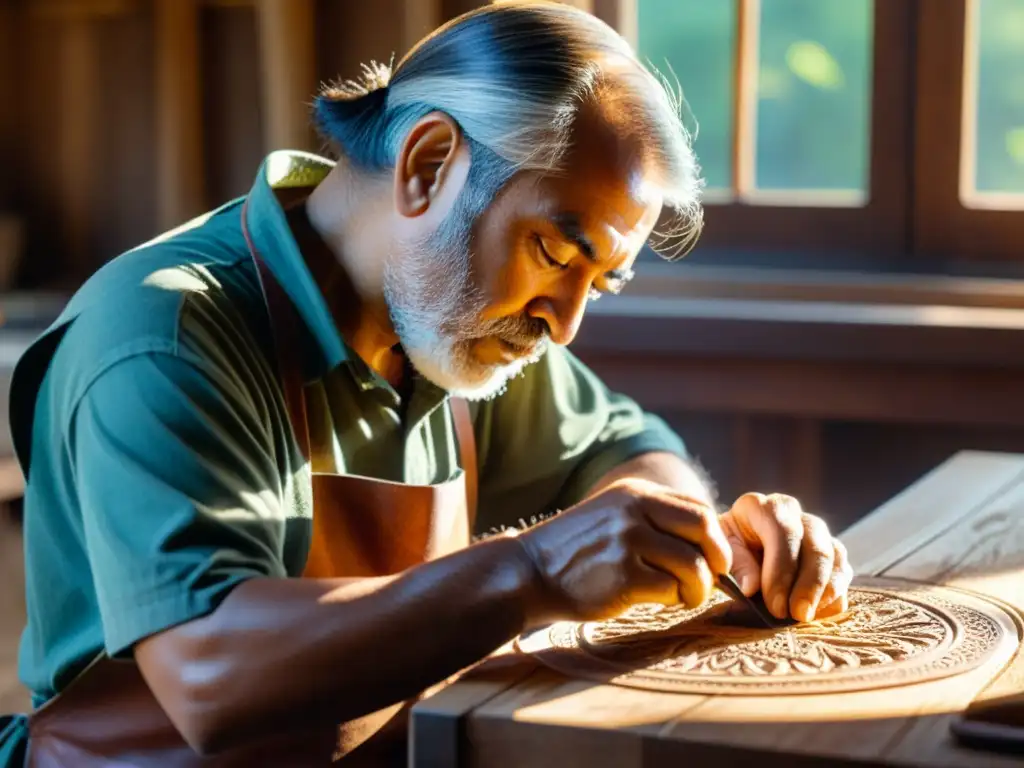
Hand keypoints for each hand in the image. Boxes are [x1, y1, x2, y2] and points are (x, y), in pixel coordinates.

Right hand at [516, 478, 732, 624]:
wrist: (529, 572)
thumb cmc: (578, 552)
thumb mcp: (613, 516)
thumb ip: (653, 520)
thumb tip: (709, 545)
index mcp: (635, 493)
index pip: (697, 506)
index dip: (714, 535)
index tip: (711, 557)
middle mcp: (634, 509)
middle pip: (704, 528)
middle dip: (717, 558)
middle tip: (709, 580)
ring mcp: (628, 540)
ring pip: (694, 564)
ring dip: (698, 588)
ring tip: (682, 596)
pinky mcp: (624, 575)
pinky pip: (671, 589)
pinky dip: (673, 599)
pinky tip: (658, 600)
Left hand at [720, 493, 852, 622]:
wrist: (738, 549)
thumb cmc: (727, 549)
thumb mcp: (723, 553)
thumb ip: (738, 565)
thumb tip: (753, 587)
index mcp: (763, 508)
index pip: (783, 531)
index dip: (782, 570)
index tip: (775, 605)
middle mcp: (796, 515)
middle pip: (816, 545)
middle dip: (809, 584)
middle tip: (797, 614)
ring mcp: (817, 534)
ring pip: (835, 557)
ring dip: (826, 591)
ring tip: (807, 616)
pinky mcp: (831, 555)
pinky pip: (843, 573)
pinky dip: (834, 596)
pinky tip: (817, 613)